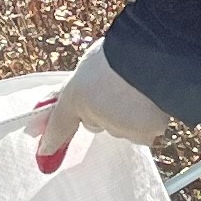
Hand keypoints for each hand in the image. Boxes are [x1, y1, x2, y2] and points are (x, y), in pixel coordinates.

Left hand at [33, 38, 171, 172]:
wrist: (155, 54)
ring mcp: (118, 127)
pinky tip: (154, 99)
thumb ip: (83, 82)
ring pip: (122, 128)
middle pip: (96, 123)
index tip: (45, 151)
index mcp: (77, 93)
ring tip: (140, 88)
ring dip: (129, 114)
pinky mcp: (143, 135)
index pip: (60, 122)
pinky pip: (145, 132)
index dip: (52, 138)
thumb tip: (67, 96)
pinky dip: (149, 120)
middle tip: (118, 88)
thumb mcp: (95, 60)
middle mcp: (93, 116)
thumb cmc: (125, 49)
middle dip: (105, 111)